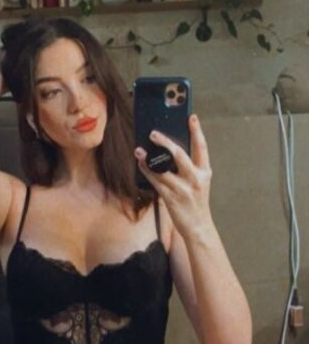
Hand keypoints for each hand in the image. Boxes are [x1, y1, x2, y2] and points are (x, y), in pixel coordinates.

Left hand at [134, 114, 212, 239]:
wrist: (198, 227)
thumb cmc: (195, 203)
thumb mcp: (198, 184)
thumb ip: (188, 169)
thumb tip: (169, 152)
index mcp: (204, 173)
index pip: (202, 148)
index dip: (197, 131)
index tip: (191, 117)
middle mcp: (195, 178)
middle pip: (179, 154)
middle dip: (165, 142)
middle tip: (153, 133)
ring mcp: (183, 189)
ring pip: (163, 168)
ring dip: (149, 158)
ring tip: (139, 150)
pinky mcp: (171, 198)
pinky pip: (155, 181)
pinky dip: (146, 171)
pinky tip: (141, 164)